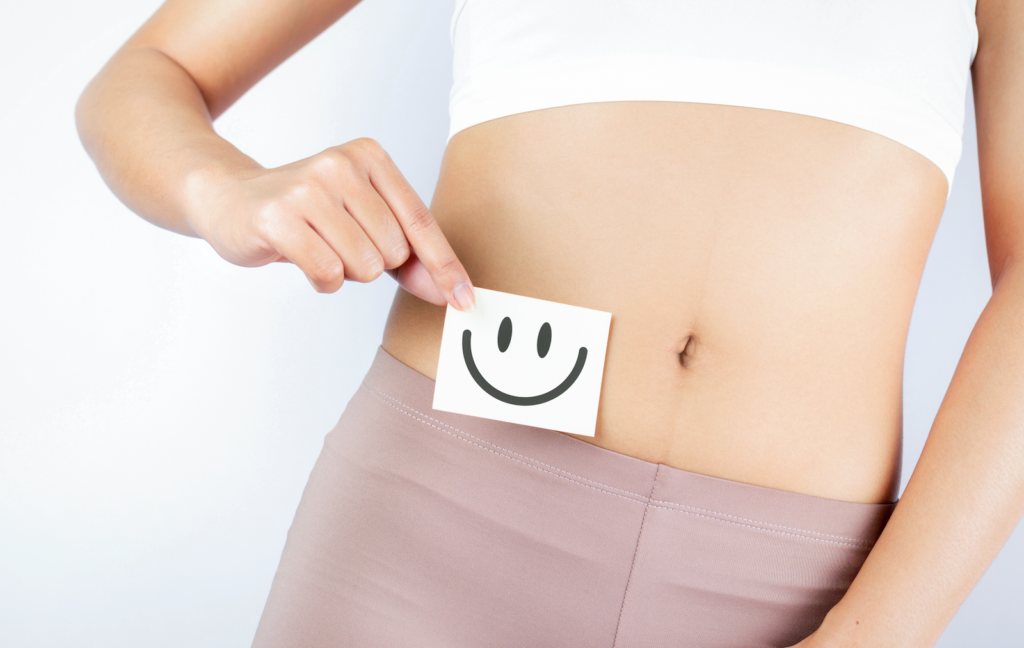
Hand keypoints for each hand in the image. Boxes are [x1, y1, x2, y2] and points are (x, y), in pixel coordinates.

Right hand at [187, 137, 475, 309]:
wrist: (230, 198)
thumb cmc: (307, 214)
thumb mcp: (364, 222)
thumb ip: (410, 256)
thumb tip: (451, 293)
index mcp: (370, 157)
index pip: (421, 222)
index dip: (445, 267)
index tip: (464, 301)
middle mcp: (341, 165)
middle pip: (393, 251)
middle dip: (371, 264)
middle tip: (337, 243)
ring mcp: (308, 189)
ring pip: (363, 265)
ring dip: (344, 272)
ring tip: (317, 246)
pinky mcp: (278, 216)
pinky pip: (328, 273)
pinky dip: (321, 280)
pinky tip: (301, 256)